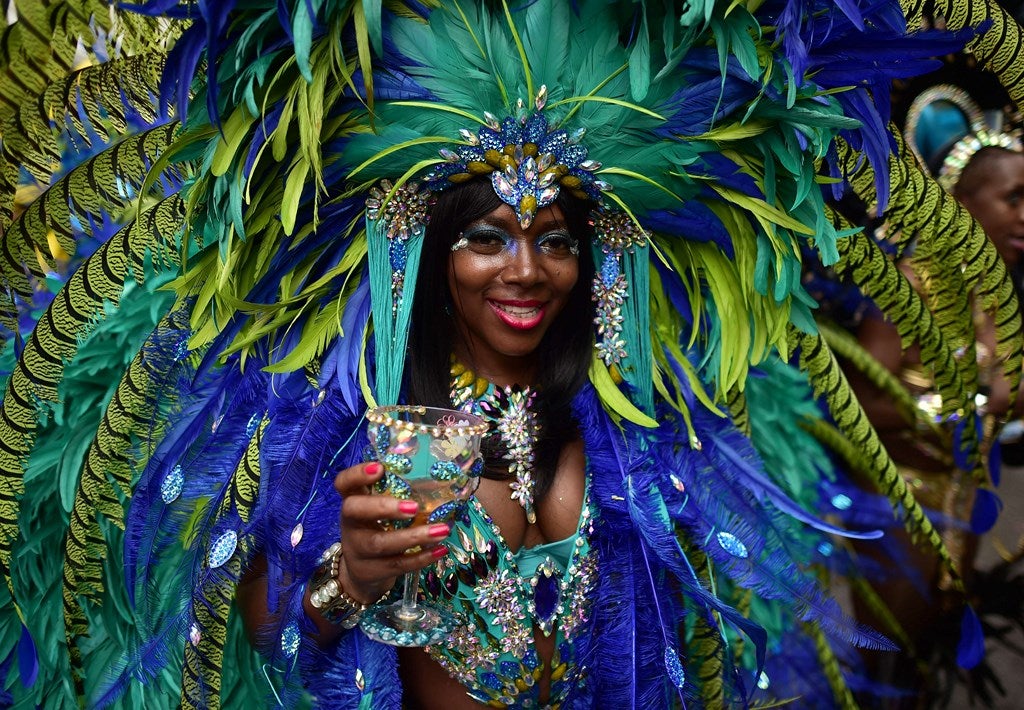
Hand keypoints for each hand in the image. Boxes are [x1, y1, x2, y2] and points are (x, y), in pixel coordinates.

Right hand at [333, 461, 451, 603]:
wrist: (362, 572)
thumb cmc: (377, 528)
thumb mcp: (378, 509)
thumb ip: (395, 493)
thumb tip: (435, 477)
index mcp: (352, 500)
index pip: (344, 482)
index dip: (357, 474)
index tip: (379, 468)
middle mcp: (350, 523)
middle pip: (354, 510)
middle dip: (383, 507)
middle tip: (414, 507)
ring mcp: (356, 549)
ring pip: (380, 543)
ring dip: (414, 537)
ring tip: (442, 530)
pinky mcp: (369, 571)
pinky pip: (396, 565)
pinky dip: (421, 558)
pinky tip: (440, 549)